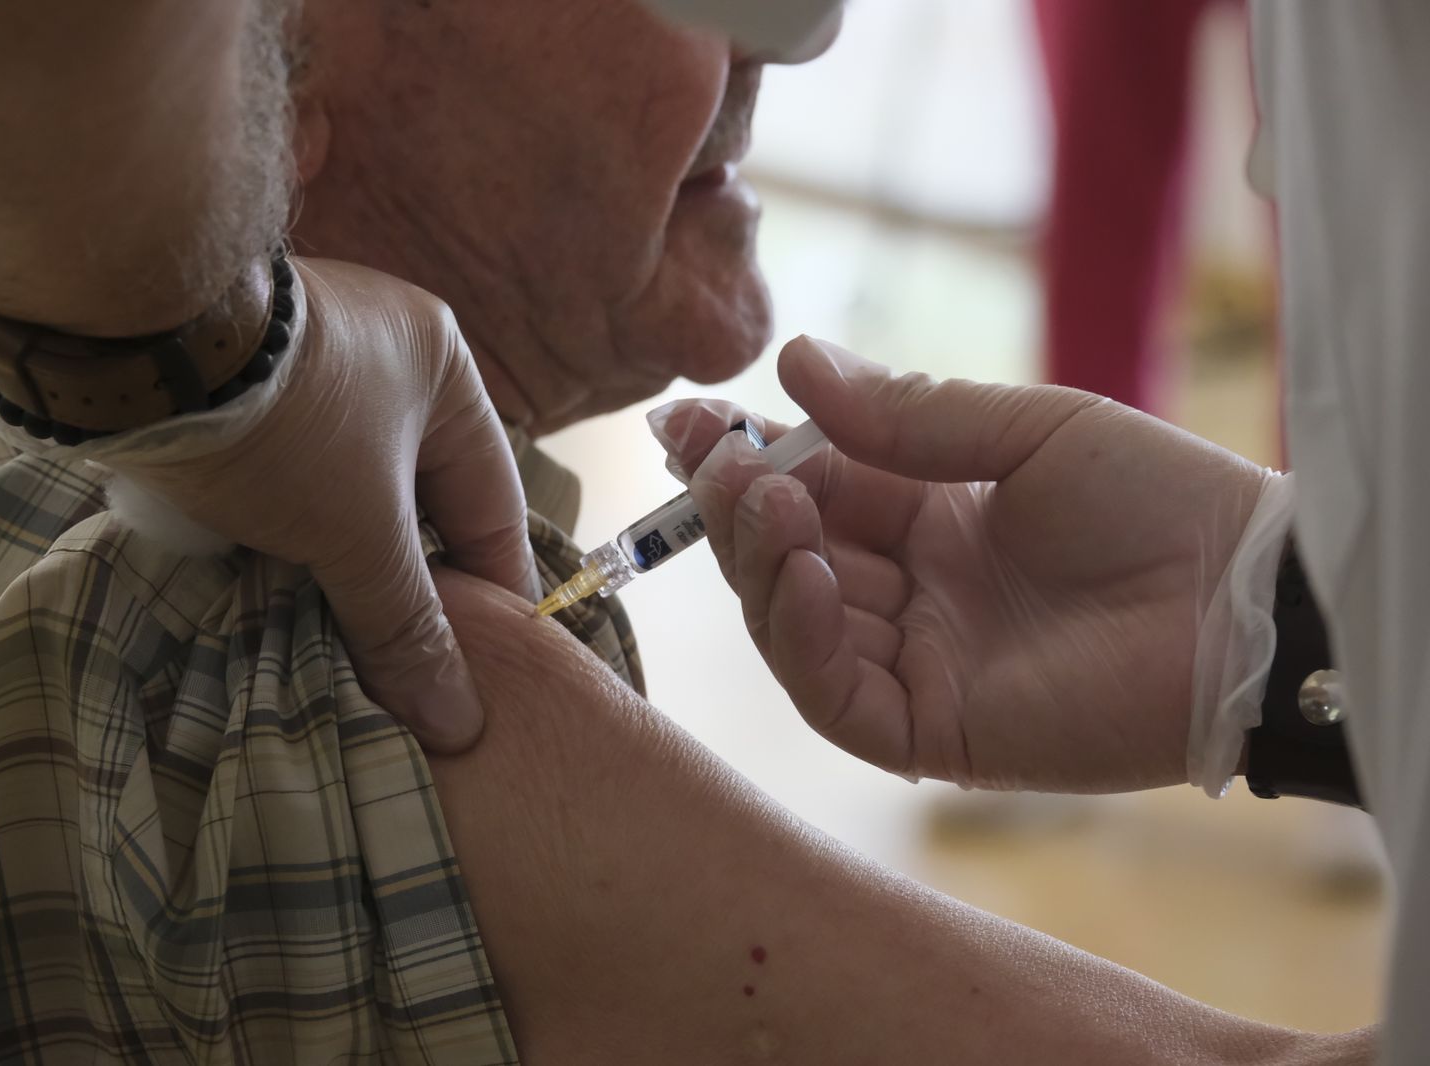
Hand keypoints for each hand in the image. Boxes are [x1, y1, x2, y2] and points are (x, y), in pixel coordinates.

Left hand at [103, 257, 535, 751]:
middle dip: (406, 585)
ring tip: (340, 646)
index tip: (492, 668)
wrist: (138, 344)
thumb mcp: (358, 535)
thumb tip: (457, 720)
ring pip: (347, 492)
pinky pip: (286, 475)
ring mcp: (308, 364)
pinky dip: (285, 531)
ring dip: (340, 563)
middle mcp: (386, 355)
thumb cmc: (287, 428)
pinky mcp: (239, 383)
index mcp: (446, 371)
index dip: (496, 593)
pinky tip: (273, 589)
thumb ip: (407, 626)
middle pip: (416, 501)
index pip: (493, 504)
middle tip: (408, 670)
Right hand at [651, 336, 1269, 791]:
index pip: (812, 490)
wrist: (1246, 601)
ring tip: (769, 503)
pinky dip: (802, 640)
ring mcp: (919, 666)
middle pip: (787, 560)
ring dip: (764, 564)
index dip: (748, 458)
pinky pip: (838, 698)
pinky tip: (802, 575)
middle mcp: (912, 596)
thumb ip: (909, 412)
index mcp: (931, 520)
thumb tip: (792, 363)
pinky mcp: (935, 733)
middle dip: (743, 508)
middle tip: (723, 459)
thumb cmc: (1159, 502)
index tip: (692, 419)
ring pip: (795, 628)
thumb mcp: (1029, 431)